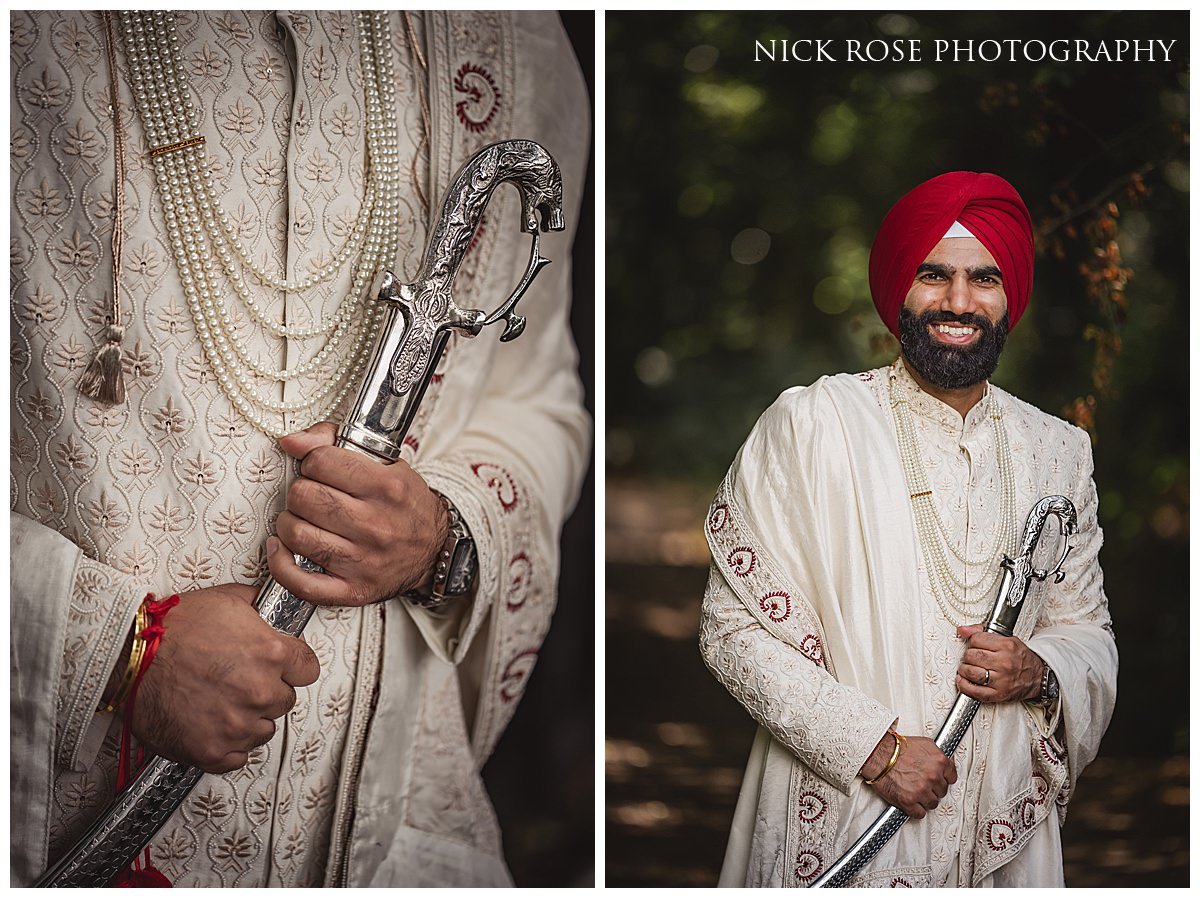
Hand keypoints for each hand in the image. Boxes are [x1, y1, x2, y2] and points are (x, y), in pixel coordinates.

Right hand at [132, 583, 320, 772]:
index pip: (308, 669)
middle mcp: (259, 692)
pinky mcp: (212, 751)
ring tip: (221, 701)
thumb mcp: (228, 600)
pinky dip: (228, 745)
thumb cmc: (172, 628)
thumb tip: (276, 612)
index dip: (294, 667)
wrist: (129, 656)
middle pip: (285, 701)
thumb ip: (262, 608)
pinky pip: (238, 757)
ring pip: (264, 730)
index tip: (283, 668)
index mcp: (271, 654)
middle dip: (267, 691)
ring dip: (249, 719)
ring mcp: (236, 725)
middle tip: (239, 681)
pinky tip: (213, 724)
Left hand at [267, 422, 448, 605]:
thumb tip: (291, 441)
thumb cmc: (405, 505)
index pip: (321, 462)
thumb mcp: (386, 463)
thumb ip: (335, 443)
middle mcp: (377, 525)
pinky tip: (282, 549)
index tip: (319, 469)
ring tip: (302, 519)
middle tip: (311, 494)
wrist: (434, 550)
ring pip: (297, 535)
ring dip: (289, 522)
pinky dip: (280, 564)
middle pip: (304, 497)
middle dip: (300, 490)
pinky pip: (300, 582)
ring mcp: (364, 561)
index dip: (312, 461)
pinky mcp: (352, 589)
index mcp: (387, 488)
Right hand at [861, 733, 955, 818]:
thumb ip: (938, 754)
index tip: (938, 779)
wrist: (877, 754)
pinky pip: (920, 813)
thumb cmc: (896, 748)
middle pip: (941, 792)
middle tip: (922, 784)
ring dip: (925, 800)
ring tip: (915, 792)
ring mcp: (921, 790)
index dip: (943, 779)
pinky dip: (915, 810)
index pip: (952, 778)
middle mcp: (933, 777)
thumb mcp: (925, 743)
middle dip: (933, 789)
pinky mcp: (909, 801)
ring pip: (932, 803)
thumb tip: (947, 763)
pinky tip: (910, 801)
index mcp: (939, 762)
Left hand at [955, 624, 1043, 702]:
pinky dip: (964, 686)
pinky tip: (963, 681)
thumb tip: (962, 630)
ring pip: (970, 672)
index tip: (974, 645)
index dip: (971, 641)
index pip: (976, 640)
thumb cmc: (1020, 658)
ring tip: (967, 668)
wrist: (1038, 678)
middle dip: (967, 656)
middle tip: (971, 657)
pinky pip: (975, 691)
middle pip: (971, 656)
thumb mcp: (1007, 640)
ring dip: (964, 670)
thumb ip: (983, 633)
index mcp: (1007, 646)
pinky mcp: (999, 694)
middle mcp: (1005, 663)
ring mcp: (1002, 680)